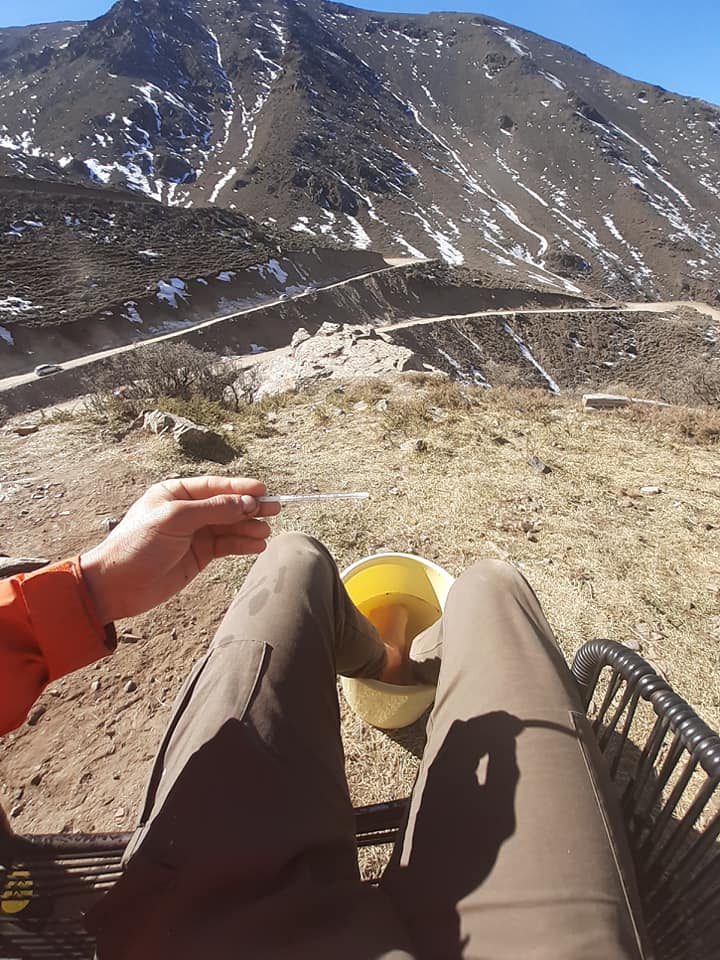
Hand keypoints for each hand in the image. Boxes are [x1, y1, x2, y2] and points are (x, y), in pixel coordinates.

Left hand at [80, 477, 280, 623]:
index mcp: (176, 493)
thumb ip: (213, 509)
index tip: (263, 490)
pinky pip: (226, 545)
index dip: (240, 487)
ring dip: (249, 528)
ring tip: (265, 532)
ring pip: (230, 526)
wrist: (117, 585)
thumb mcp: (175, 519)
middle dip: (250, 507)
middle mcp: (187, 511)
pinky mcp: (199, 556)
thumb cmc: (138, 545)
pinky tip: (257, 545)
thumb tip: (246, 502)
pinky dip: (242, 544)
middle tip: (275, 509)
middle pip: (227, 505)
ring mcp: (194, 534)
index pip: (215, 486)